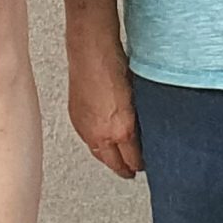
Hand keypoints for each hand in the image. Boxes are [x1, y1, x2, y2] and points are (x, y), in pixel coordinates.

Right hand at [67, 42, 143, 178]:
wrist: (91, 50)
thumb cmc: (115, 65)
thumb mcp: (138, 97)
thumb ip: (140, 120)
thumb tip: (144, 131)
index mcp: (122, 130)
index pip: (134, 160)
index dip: (142, 165)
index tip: (146, 165)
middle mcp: (102, 133)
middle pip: (115, 164)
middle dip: (125, 169)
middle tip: (132, 172)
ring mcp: (86, 128)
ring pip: (99, 154)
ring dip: (109, 159)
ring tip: (117, 161)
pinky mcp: (76, 119)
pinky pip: (88, 141)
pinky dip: (97, 145)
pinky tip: (102, 142)